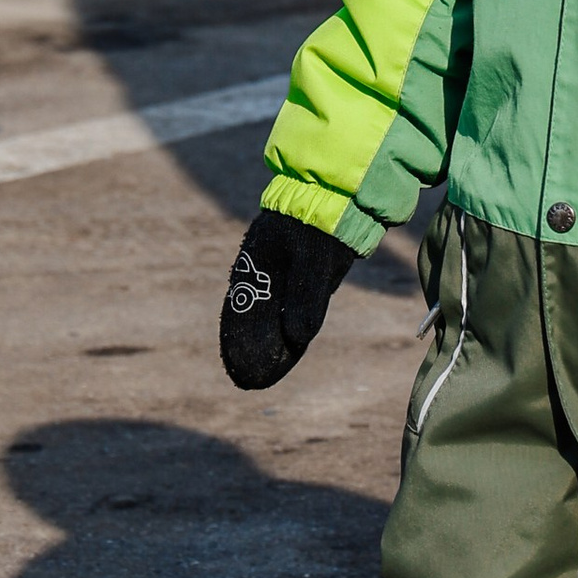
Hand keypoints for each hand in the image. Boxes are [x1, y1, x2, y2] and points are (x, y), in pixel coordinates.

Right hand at [219, 209, 356, 388]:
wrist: (337, 196)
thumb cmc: (322, 228)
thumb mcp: (313, 262)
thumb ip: (305, 299)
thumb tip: (296, 339)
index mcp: (257, 268)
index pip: (242, 315)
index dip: (240, 346)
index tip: (242, 373)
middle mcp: (261, 273)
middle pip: (250, 318)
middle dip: (248, 349)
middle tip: (248, 380)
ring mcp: (277, 273)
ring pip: (265, 314)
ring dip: (263, 342)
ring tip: (261, 370)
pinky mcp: (296, 274)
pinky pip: (281, 307)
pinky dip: (279, 328)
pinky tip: (285, 345)